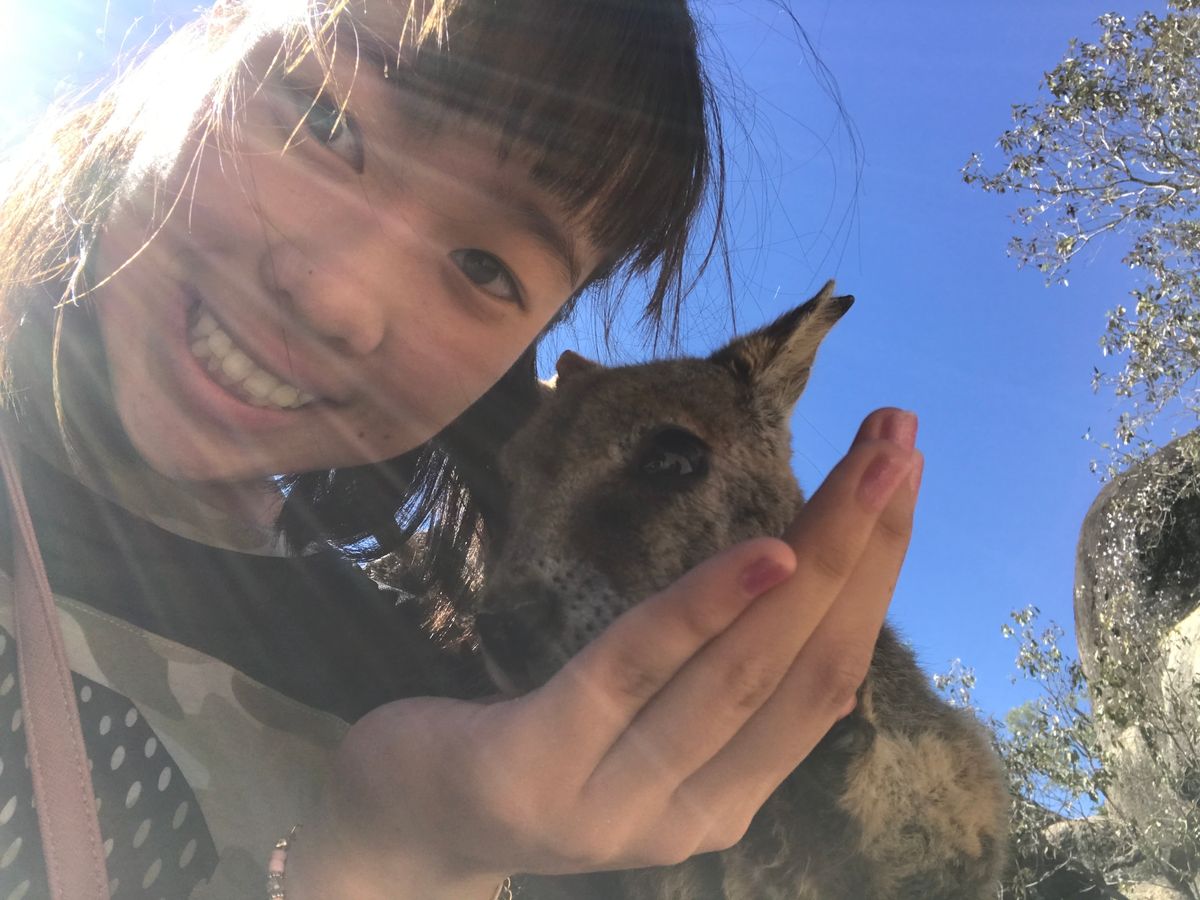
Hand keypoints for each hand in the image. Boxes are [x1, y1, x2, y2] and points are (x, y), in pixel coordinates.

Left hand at [286, 408, 920, 899]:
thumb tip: (795, 564)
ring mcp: (619, 800)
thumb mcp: (638, 714)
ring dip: (821, 554)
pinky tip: (767, 551)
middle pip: (805, 664)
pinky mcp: (539, 765)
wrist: (403, 819)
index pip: (829, 677)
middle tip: (903, 439)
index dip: (879, 577)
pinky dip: (709, 608)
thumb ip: (711, 668)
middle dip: (867, 544)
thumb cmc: (533, 740)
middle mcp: (695, 810)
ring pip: (743, 667)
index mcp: (727, 792)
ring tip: (867, 464)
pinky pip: (636, 671)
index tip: (904, 479)